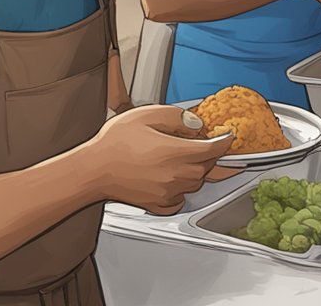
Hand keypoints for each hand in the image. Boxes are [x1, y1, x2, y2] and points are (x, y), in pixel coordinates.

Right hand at [85, 105, 234, 214]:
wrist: (92, 170)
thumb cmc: (114, 143)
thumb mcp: (146, 115)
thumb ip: (177, 117)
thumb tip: (196, 124)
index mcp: (176, 153)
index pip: (215, 149)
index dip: (225, 140)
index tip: (228, 136)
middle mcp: (176, 176)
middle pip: (207, 166)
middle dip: (207, 154)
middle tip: (197, 143)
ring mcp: (168, 193)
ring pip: (196, 183)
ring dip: (195, 170)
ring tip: (177, 158)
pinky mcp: (158, 204)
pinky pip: (180, 199)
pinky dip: (181, 189)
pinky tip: (169, 177)